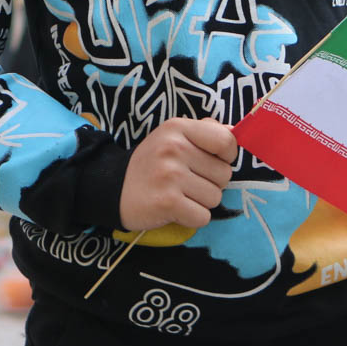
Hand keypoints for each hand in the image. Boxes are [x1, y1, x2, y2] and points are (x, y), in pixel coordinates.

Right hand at [119, 117, 236, 232]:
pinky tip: (174, 208)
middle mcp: (174, 148)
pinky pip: (203, 216)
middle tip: (186, 181)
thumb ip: (203, 131)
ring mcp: (170, 175)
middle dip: (210, 182)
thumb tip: (233, 131)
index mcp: (177, 128)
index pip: (226, 141)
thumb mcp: (172, 136)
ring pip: (215, 198)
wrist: (113, 188)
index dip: (226, 156)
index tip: (211, 161)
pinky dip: (191, 218)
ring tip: (178, 194)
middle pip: (224, 174)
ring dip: (200, 202)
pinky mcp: (167, 202)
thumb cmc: (151, 163)